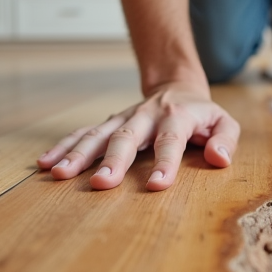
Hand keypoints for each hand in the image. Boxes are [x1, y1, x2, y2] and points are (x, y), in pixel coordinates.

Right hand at [36, 83, 240, 190]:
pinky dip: (63, 146)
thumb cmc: (202, 114)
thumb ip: (226, 139)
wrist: (177, 86)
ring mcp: (123, 119)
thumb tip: (219, 158)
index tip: (157, 184)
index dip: (165, 162)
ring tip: (59, 174)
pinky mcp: (108, 124)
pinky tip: (45, 162)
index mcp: (176, 117)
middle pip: (126, 138)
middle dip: (113, 160)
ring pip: (97, 135)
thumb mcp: (224, 122)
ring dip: (78, 154)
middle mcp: (145, 116)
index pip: (171, 141)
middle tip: (101, 183)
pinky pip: (83, 134)